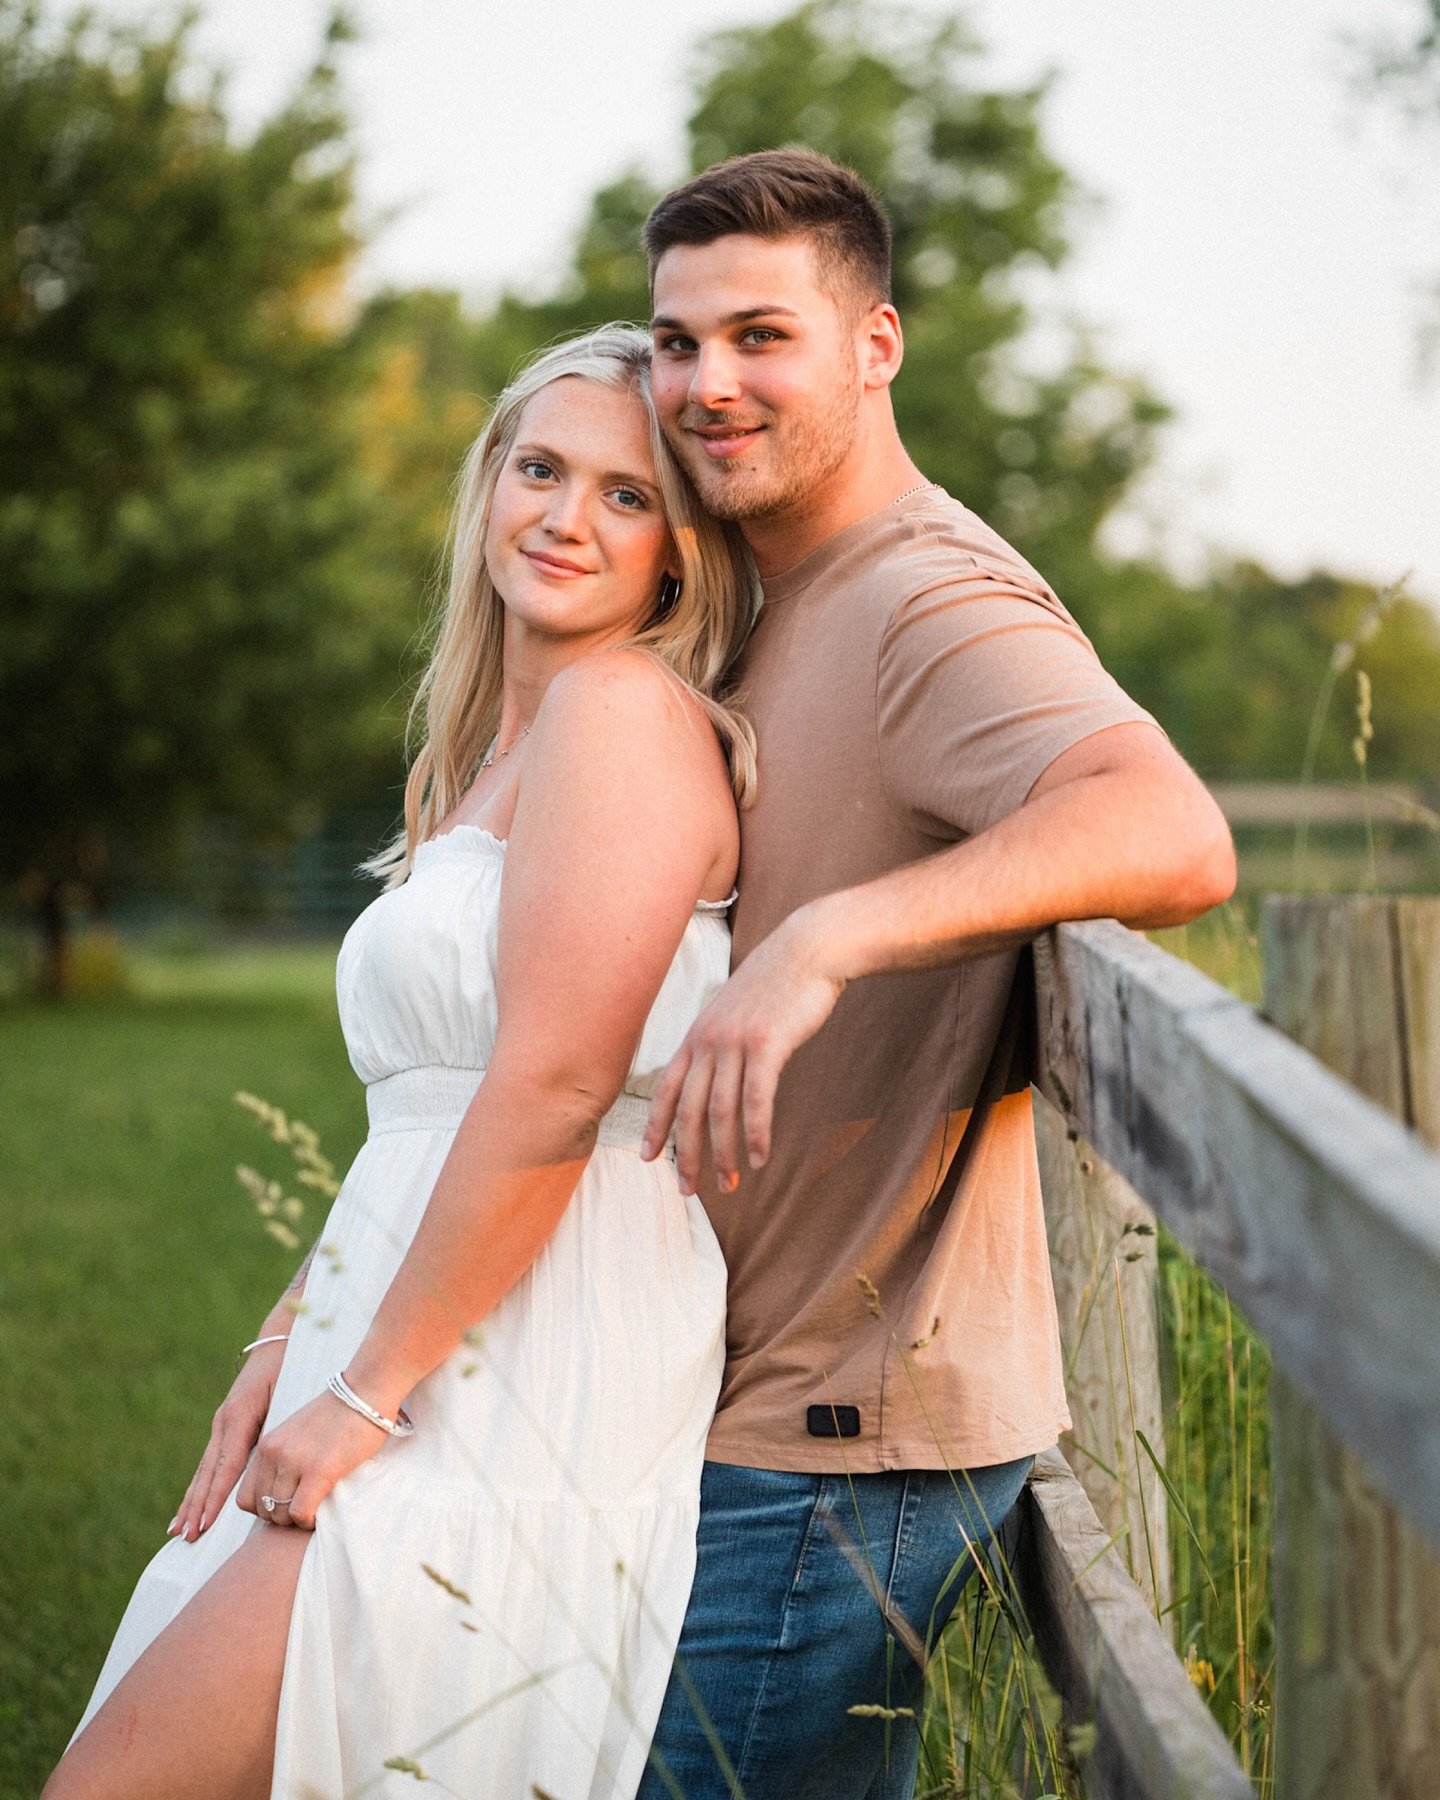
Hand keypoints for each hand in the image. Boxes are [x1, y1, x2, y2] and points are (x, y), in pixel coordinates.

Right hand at [170, 1339, 286, 1541]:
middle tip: (188, 1536)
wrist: (280, 1343)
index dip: (215, 1496)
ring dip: (192, 1501)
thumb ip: (278, 1427)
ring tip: (179, 1530)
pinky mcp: (225, 1426)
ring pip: (204, 1470)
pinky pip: (210, 1462)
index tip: (206, 1523)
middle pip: (208, 1472)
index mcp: (239, 1415)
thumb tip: (273, 1464)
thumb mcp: (287, 1393)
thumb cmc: (291, 1367)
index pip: (226, 1465)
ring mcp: (222, 1424)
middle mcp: (225, 1422)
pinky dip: (200, 1486)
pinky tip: (191, 1506)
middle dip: (197, 1506)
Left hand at [235, 1384, 392, 1529]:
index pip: (244, 1496)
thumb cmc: (339, 1414)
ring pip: (280, 1514)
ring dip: (296, 1520)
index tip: (285, 1505)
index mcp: (268, 1445)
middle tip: (303, 1510)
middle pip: (262, 1509)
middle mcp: (274, 1453)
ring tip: (314, 1510)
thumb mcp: (298, 1433)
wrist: (365, 1392)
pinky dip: (308, 1521)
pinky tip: (320, 1513)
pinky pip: (300, 1512)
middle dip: (281, 1518)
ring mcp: (295, 1461)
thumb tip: (282, 1491)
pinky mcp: (319, 1470)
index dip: (264, 1508)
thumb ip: (284, 1457)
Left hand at [641, 912, 844, 1193]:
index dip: (656, 1126)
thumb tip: (715, 1071)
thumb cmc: (776, 983)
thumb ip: (719, 1040)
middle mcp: (708, 1041)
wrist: (807, 950)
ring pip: (719, 1111)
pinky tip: (760, 1159)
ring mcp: (735, 1043)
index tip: (648, 1158)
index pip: (667, 1089)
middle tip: (689, 1189)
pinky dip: (756, 1134)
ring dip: (723, 1153)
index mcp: (697, 1034)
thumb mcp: (734, 1010)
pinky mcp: (766, 1046)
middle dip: (686, 1154)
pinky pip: (756, 1101)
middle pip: (688, 1109)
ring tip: (729, 1184)